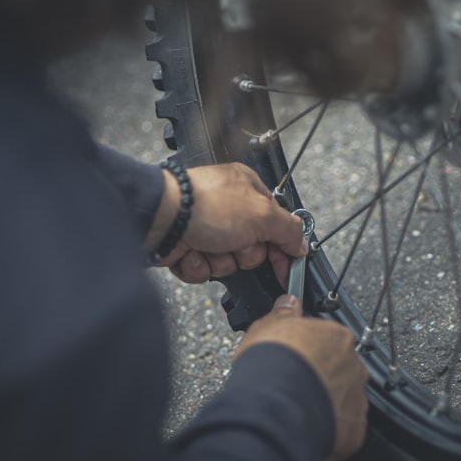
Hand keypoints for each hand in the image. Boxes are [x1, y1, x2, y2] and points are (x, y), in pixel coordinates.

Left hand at [147, 163, 306, 283]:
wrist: (160, 218)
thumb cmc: (205, 205)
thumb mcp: (262, 215)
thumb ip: (288, 230)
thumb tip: (301, 244)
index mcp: (248, 191)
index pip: (276, 226)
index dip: (282, 249)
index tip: (286, 268)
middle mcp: (227, 208)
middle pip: (252, 249)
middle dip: (243, 254)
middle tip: (234, 243)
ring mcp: (205, 227)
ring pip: (227, 263)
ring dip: (218, 261)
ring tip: (206, 246)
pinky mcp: (186, 246)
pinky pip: (203, 269)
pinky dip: (197, 266)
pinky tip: (189, 252)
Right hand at [235, 294, 368, 460]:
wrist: (277, 406)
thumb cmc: (273, 364)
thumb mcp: (267, 326)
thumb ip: (282, 314)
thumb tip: (288, 303)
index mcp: (338, 338)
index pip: (329, 341)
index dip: (309, 350)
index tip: (295, 357)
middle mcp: (354, 367)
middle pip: (340, 370)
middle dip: (321, 377)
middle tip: (294, 384)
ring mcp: (356, 399)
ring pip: (344, 400)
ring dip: (326, 403)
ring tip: (298, 409)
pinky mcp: (354, 430)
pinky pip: (344, 429)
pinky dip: (329, 430)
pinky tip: (307, 427)